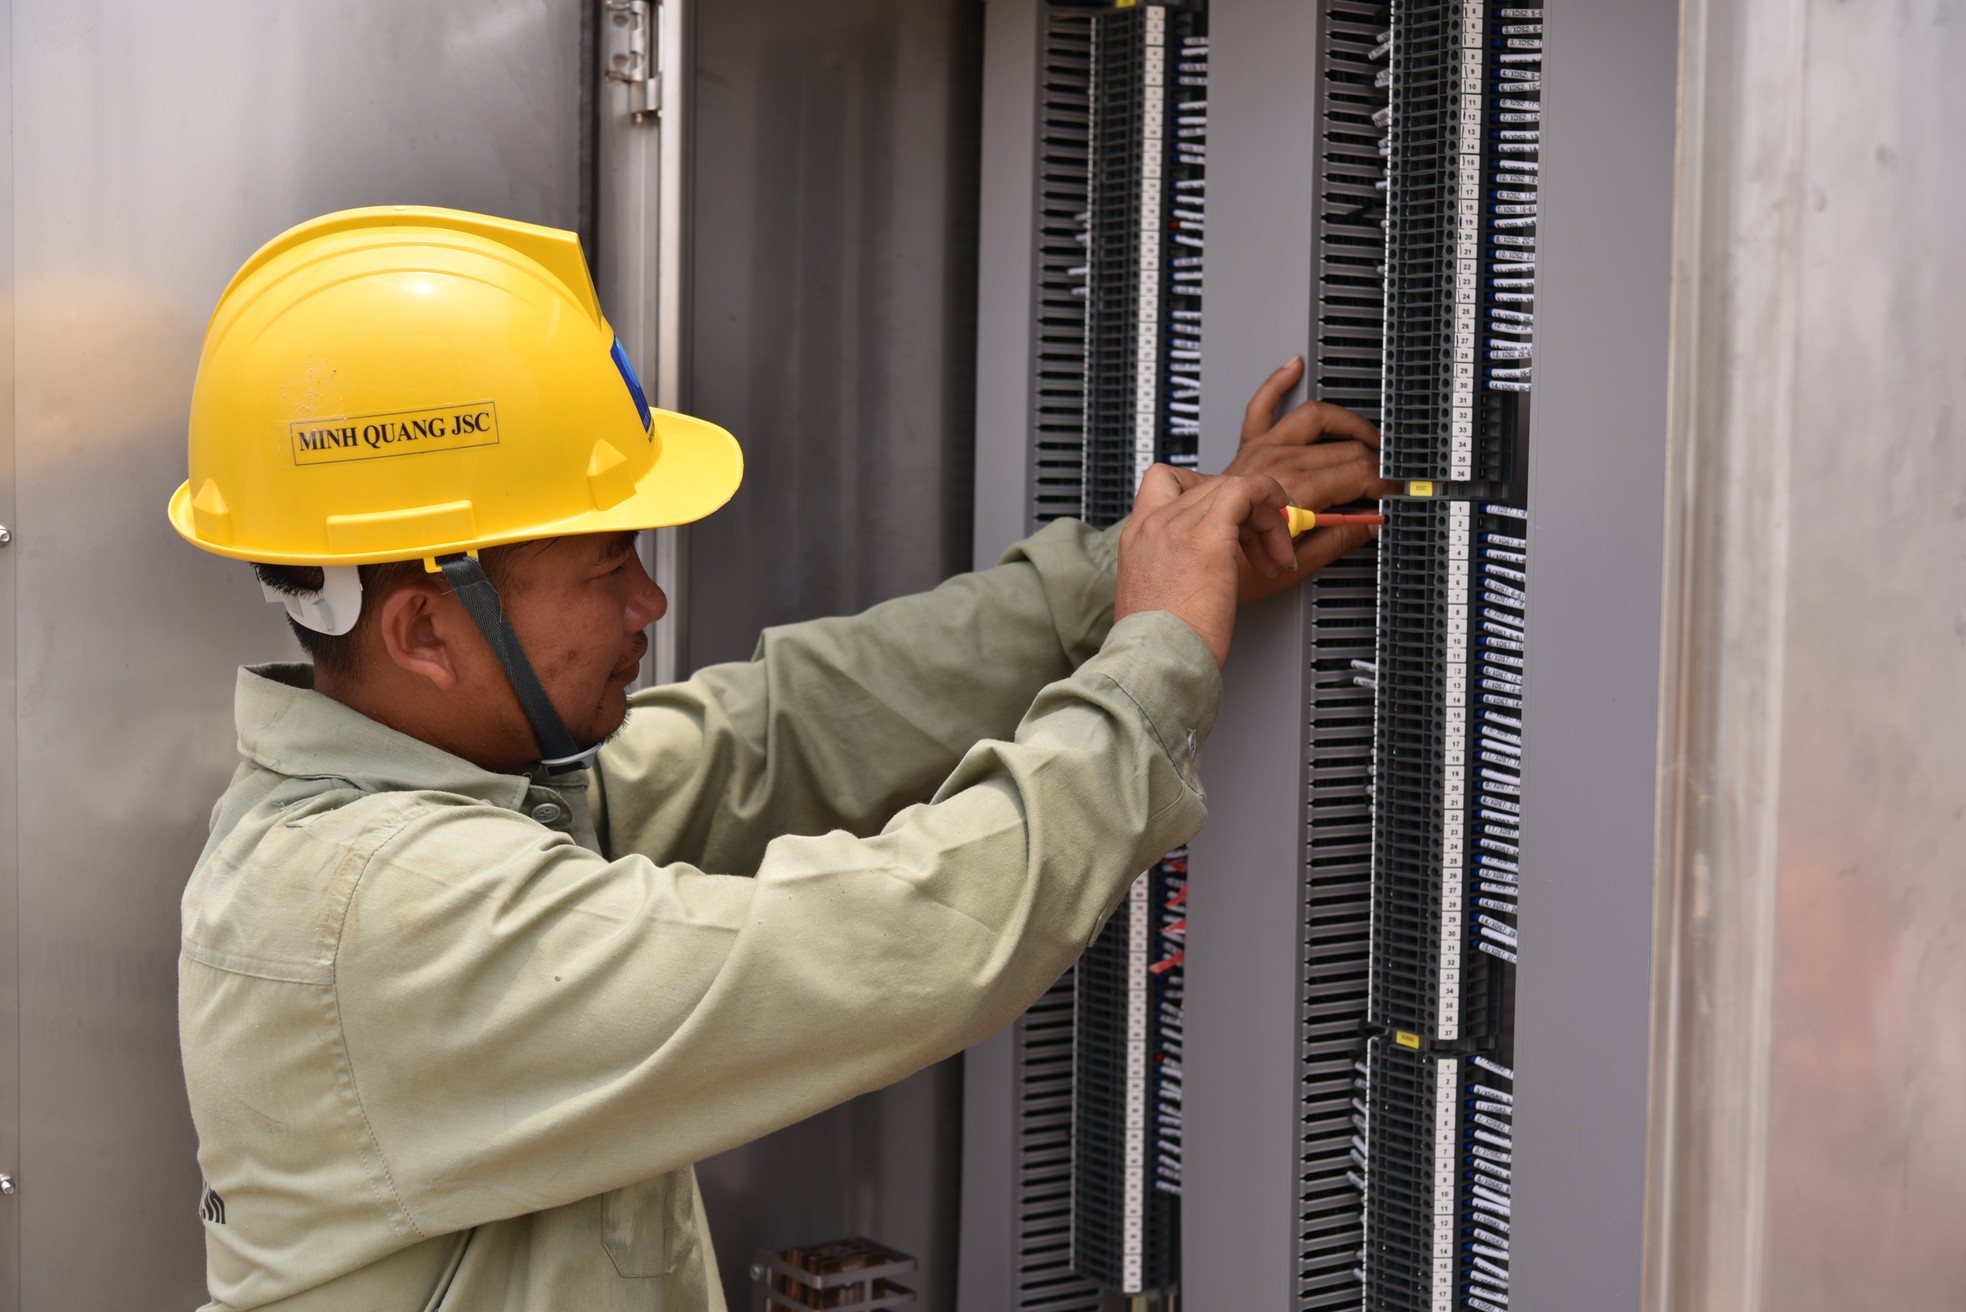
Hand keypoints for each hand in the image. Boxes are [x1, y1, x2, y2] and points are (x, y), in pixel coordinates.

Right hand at [1115, 466, 1294, 668]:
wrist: (1155, 661)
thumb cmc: (1159, 645)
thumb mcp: (1160, 597)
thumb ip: (1176, 570)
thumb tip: (1205, 569)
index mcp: (1136, 537)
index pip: (1165, 483)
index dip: (1204, 493)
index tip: (1228, 520)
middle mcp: (1152, 523)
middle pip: (1206, 485)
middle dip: (1242, 512)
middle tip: (1260, 547)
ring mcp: (1176, 524)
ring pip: (1229, 486)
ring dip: (1261, 516)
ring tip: (1272, 554)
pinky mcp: (1206, 535)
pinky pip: (1246, 490)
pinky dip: (1269, 498)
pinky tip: (1281, 525)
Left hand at [1222, 357, 1400, 602]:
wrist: (1196, 563)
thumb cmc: (1236, 570)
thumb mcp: (1298, 566)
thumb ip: (1339, 539)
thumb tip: (1370, 524)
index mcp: (1295, 492)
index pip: (1356, 473)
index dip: (1383, 484)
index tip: (1393, 494)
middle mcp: (1278, 463)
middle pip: (1344, 448)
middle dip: (1374, 462)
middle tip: (1386, 479)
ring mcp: (1260, 451)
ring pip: (1315, 418)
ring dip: (1347, 423)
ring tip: (1369, 437)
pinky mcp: (1247, 447)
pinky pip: (1261, 406)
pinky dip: (1277, 383)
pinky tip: (1293, 368)